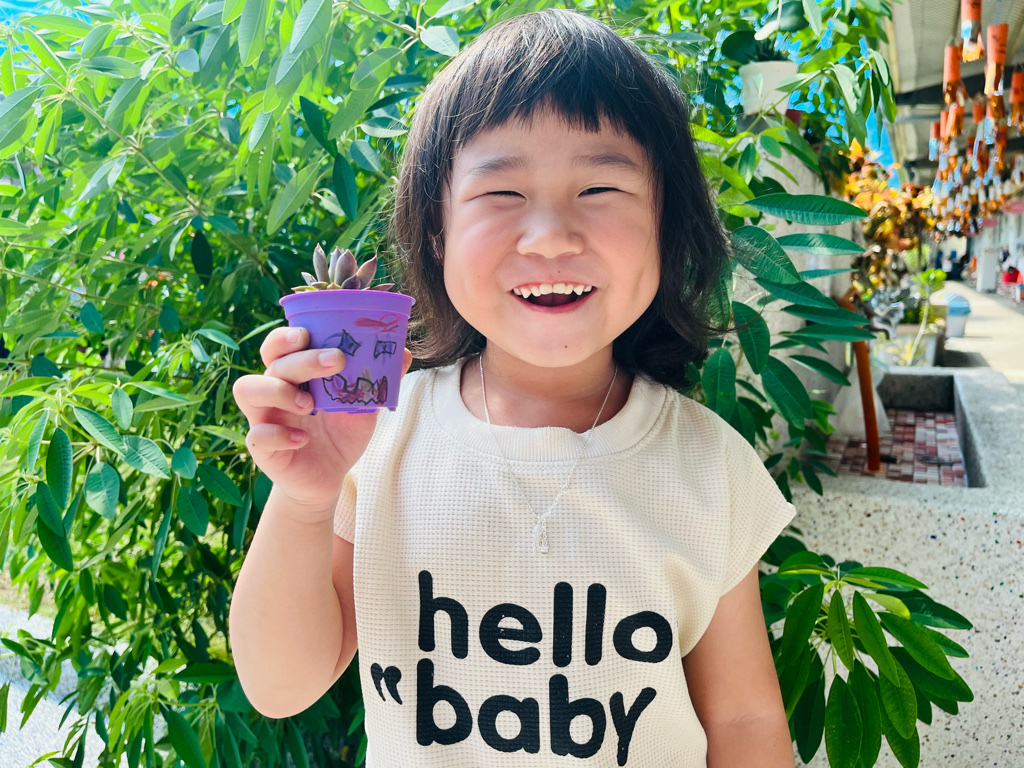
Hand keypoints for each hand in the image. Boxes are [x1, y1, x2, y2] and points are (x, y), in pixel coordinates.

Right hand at [233, 326, 412, 512]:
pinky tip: (302, 439)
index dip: (287, 335)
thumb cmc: (340, 434)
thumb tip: (404, 353)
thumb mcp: (363, 407)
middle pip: (272, 361)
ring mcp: (264, 417)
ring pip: (247, 389)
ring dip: (278, 390)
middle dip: (302, 358)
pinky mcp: (262, 447)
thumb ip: (378, 382)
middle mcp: (274, 390)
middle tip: (335, 360)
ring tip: (309, 403)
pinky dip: (279, 435)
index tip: (309, 333)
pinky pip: (257, 435)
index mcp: (295, 374)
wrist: (328, 478)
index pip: (280, 345)